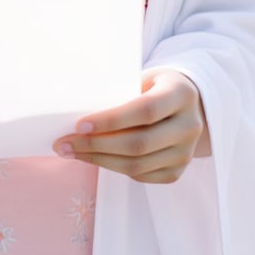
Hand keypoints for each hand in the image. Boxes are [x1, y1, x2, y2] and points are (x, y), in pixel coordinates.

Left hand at [53, 67, 210, 183]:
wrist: (189, 105)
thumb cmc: (156, 86)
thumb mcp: (144, 78)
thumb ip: (121, 92)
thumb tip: (77, 111)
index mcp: (181, 94)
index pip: (145, 110)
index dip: (111, 120)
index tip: (79, 124)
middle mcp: (189, 126)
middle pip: (139, 143)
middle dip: (96, 145)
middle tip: (64, 143)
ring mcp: (186, 153)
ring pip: (137, 165)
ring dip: (99, 160)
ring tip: (71, 152)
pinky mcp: (177, 171)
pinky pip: (141, 176)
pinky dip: (113, 168)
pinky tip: (93, 158)